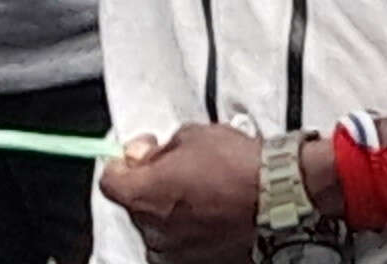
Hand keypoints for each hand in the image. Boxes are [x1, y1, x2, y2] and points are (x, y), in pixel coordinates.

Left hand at [99, 123, 267, 258]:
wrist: (276, 192)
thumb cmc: (236, 165)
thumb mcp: (188, 136)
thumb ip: (157, 149)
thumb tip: (143, 154)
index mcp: (142, 196)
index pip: (110, 181)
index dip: (122, 162)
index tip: (136, 153)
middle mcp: (154, 230)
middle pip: (135, 204)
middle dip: (149, 183)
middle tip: (174, 164)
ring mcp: (177, 250)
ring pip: (159, 224)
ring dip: (169, 207)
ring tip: (198, 186)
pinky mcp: (200, 260)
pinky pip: (182, 239)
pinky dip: (189, 225)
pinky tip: (209, 206)